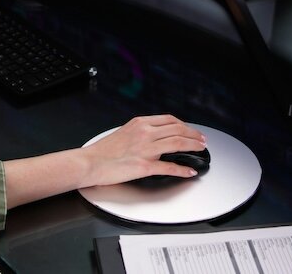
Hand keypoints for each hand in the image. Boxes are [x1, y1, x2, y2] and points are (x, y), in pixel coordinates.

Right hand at [81, 115, 206, 186]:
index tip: (190, 129)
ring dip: (193, 146)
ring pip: (177, 143)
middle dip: (194, 134)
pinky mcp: (144, 166)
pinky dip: (182, 169)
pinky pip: (169, 167)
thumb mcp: (123, 132)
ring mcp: (145, 149)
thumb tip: (153, 135)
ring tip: (201, 149)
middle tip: (202, 139)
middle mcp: (144, 133)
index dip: (184, 124)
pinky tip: (189, 171)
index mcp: (139, 123)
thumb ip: (140, 132)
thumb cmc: (102, 151)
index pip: (169, 120)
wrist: (89, 162)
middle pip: (178, 129)